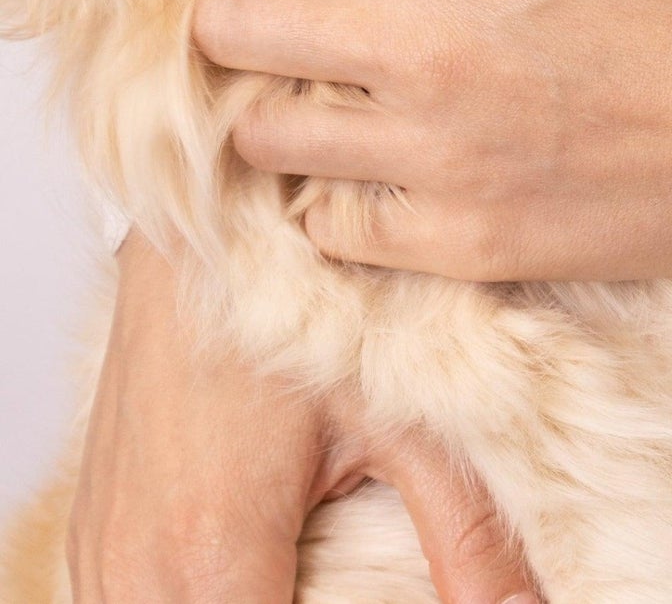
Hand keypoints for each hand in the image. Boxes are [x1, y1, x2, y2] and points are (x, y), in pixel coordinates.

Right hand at [69, 233, 538, 603]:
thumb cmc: (303, 299)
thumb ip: (466, 532)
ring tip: (320, 566)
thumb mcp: (401, 414)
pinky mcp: (92, 532)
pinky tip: (264, 563)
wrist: (205, 219)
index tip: (389, 599)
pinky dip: (196, 600)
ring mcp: (104, 554)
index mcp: (216, 554)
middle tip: (364, 578)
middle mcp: (140, 571)